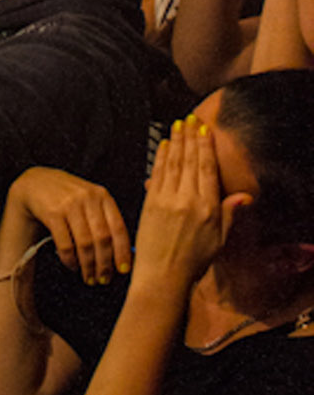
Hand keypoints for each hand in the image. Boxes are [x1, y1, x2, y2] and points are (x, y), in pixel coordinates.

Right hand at [9, 168, 130, 284]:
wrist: (37, 183)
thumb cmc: (69, 197)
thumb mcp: (91, 200)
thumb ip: (106, 221)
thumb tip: (125, 255)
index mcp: (102, 195)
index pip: (119, 228)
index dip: (123, 252)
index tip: (123, 270)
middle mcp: (87, 198)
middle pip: (102, 238)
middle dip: (104, 264)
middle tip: (104, 279)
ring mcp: (69, 204)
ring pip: (85, 244)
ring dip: (88, 266)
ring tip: (89, 277)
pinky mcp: (52, 213)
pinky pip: (65, 245)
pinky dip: (70, 260)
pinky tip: (73, 266)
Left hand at [132, 116, 251, 295]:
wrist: (163, 275)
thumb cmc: (193, 261)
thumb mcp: (220, 240)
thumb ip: (230, 214)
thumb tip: (245, 196)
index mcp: (207, 208)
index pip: (206, 168)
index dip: (205, 146)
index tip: (204, 130)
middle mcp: (187, 199)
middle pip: (189, 160)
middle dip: (189, 137)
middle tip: (189, 119)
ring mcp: (167, 199)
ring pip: (172, 162)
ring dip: (174, 141)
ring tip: (177, 126)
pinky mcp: (150, 201)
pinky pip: (157, 172)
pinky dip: (160, 157)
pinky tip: (162, 146)